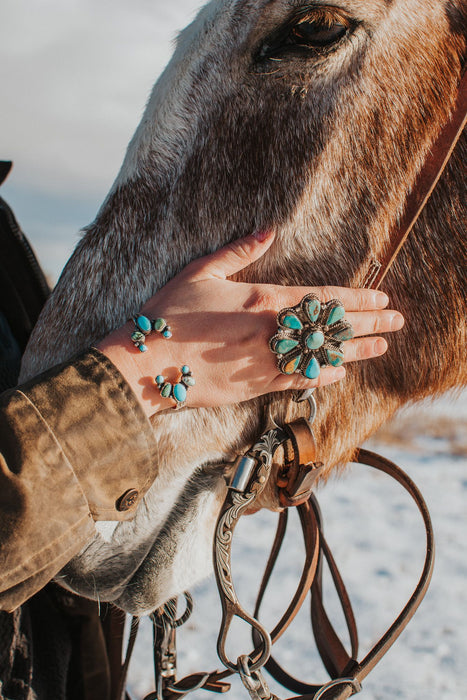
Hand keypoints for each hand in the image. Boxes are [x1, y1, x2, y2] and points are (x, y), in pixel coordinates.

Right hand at [98, 231, 403, 415]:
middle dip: (368, 325)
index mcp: (262, 300)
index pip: (323, 300)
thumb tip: (268, 229)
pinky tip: (340, 375)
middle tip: (397, 323)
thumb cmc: (169, 313)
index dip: (357, 300)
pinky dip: (322, 377)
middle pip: (331, 329)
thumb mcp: (201, 272)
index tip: (383, 300)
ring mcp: (265, 361)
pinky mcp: (255, 386)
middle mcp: (271, 332)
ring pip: (322, 357)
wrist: (146, 363)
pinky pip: (298, 381)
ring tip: (381, 348)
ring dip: (355, 352)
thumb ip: (239, 251)